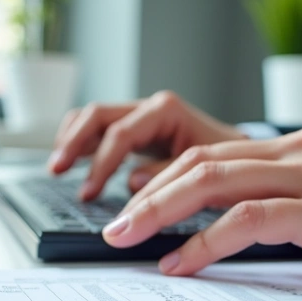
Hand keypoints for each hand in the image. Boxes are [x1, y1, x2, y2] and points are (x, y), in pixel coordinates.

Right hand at [47, 91, 246, 199]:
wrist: (244, 157)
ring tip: (58, 168)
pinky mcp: (135, 130)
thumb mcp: (205, 171)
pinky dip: (82, 143)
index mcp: (166, 111)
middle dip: (73, 143)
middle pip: (97, 115)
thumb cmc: (229, 164)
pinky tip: (71, 164)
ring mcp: (140, 117)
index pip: (121, 133)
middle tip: (57, 170)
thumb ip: (168, 174)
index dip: (101, 164)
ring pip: (92, 117)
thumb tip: (132, 182)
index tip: (89, 192)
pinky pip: (99, 129)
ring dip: (71, 140)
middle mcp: (149, 108)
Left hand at [101, 127, 301, 284]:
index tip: (138, 207)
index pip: (215, 156)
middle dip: (147, 192)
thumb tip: (252, 238)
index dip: (168, 180)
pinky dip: (204, 241)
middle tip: (112, 223)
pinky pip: (247, 220)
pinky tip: (179, 262)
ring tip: (123, 238)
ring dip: (159, 210)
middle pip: (200, 162)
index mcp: (300, 151)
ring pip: (212, 181)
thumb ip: (299, 208)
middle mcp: (297, 154)